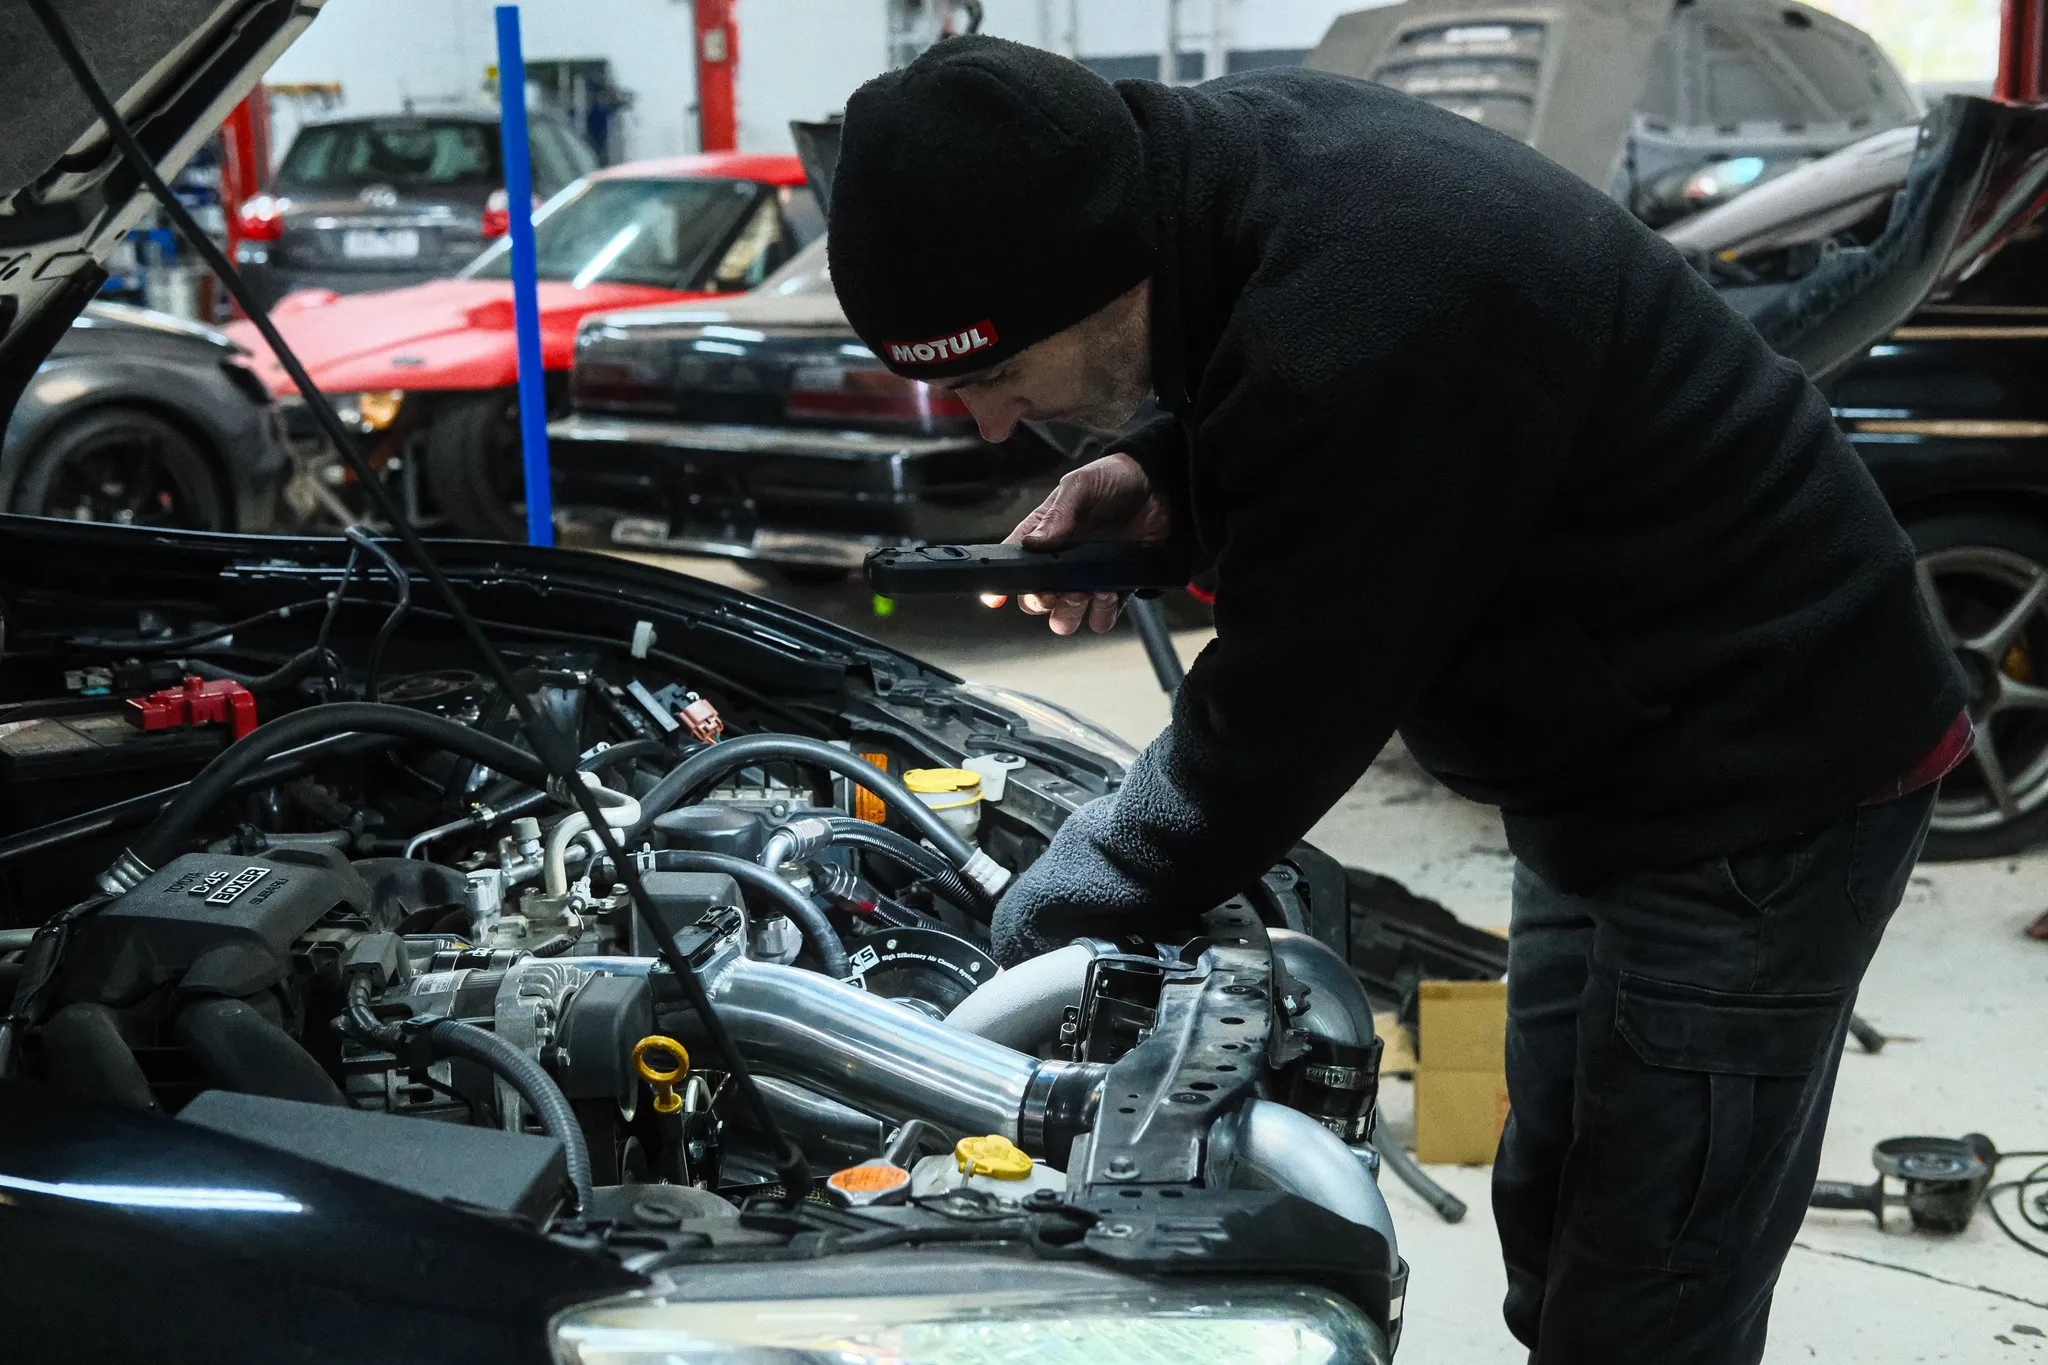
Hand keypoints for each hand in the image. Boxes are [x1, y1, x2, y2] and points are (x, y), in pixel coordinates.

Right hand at [982, 452, 1174, 634]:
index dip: (1000, 584)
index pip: (1014, 562)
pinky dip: (1102, 613)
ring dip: (1072, 612)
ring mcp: (1087, 578)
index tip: (995, 598)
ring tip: (1089, 591)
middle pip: (1036, 600)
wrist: (1162, 486)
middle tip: (1062, 589)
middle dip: (1044, 601)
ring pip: (1065, 616)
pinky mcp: (1115, 588)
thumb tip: (1033, 544)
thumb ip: (1057, 514)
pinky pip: (1100, 617)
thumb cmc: (1117, 478)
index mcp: (1045, 533)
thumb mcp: (1081, 485)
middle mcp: (1062, 561)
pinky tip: (1110, 592)